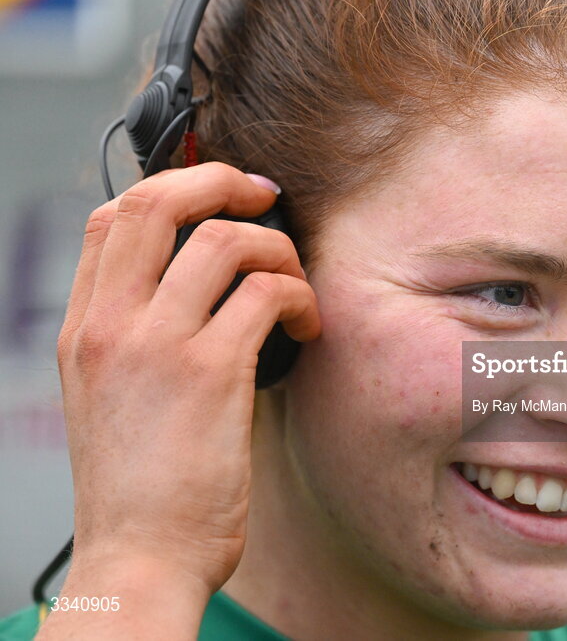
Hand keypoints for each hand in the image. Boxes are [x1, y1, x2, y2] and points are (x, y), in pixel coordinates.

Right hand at [55, 163, 319, 593]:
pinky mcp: (210, 374)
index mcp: (84, 330)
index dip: (173, 189)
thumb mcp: (110, 398)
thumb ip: (137, 336)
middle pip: (158, 203)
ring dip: (278, 250)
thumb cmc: (141, 487)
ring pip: (226, 241)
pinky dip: (299, 296)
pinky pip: (267, 295)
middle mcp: (112, 327)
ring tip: (295, 285)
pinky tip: (307, 322)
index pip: (112, 219)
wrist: (140, 558)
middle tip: (266, 198)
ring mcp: (158, 347)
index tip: (221, 198)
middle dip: (222, 181)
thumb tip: (200, 288)